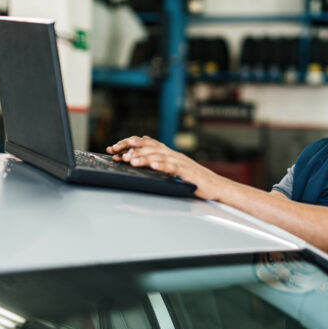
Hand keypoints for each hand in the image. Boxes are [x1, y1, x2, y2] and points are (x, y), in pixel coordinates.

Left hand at [106, 136, 225, 199]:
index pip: (146, 142)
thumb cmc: (192, 181)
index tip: (114, 148)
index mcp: (167, 153)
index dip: (129, 143)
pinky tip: (154, 166)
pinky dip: (163, 165)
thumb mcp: (171, 171)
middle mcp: (172, 154)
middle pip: (149, 146)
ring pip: (159, 155)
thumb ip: (158, 166)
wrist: (214, 186)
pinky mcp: (187, 172)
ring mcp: (180, 161)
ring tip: (131, 160)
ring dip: (143, 157)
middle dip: (131, 148)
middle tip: (118, 153)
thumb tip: (137, 165)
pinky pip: (173, 167)